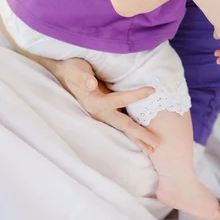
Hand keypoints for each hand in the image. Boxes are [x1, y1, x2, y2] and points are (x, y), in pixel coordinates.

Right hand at [34, 55, 159, 154]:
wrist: (62, 74)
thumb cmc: (72, 69)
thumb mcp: (76, 70)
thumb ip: (83, 77)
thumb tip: (91, 84)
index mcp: (95, 102)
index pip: (119, 100)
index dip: (136, 95)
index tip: (152, 90)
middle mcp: (99, 112)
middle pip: (123, 125)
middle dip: (140, 135)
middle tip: (157, 145)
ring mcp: (102, 114)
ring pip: (122, 128)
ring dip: (136, 138)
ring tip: (152, 150)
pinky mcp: (104, 112)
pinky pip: (120, 123)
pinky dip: (131, 132)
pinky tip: (140, 138)